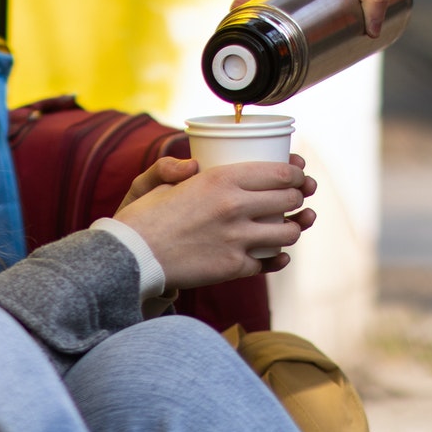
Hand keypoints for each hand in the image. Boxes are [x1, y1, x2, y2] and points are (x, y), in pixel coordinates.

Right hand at [114, 155, 316, 288]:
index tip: (299, 175)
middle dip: (300, 197)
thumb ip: (182, 168)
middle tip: (299, 197)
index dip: (298, 173)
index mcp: (222, 178)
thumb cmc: (145, 216)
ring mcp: (237, 238)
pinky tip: (279, 254)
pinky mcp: (233, 266)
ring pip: (287, 233)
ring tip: (291, 225)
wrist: (132, 256)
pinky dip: (277, 258)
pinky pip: (268, 262)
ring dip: (294, 228)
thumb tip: (194, 165)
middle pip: (290, 199)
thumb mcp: (162, 181)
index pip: (281, 173)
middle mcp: (235, 206)